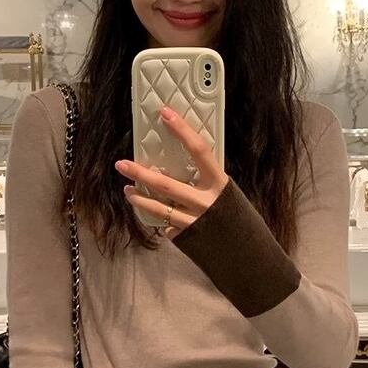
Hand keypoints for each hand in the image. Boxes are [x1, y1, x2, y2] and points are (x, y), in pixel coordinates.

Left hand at [116, 105, 228, 239]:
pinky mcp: (185, 238)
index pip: (199, 151)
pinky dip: (158, 218)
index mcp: (220, 185)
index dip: (183, 130)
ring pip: (157, 207)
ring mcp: (193, 222)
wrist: (245, 254)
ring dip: (139, 198)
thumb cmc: (235, 219)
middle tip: (122, 164)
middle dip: (140, 173)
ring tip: (128, 190)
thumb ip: (207, 181)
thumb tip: (183, 162)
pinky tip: (154, 213)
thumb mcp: (227, 195)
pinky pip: (165, 225)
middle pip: (166, 184)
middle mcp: (205, 203)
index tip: (166, 114)